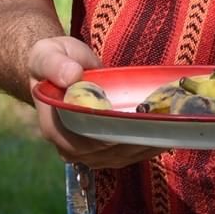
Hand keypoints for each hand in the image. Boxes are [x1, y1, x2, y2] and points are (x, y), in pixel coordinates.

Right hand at [27, 36, 162, 168]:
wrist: (58, 67)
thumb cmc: (53, 60)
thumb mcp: (47, 55)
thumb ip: (55, 65)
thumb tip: (71, 76)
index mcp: (53, 125)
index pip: (77, 143)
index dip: (104, 138)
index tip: (129, 127)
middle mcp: (67, 143)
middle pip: (102, 154)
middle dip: (130, 144)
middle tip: (158, 129)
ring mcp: (85, 148)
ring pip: (116, 158)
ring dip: (141, 148)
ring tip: (166, 134)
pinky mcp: (100, 146)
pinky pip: (122, 154)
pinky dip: (142, 148)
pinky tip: (163, 138)